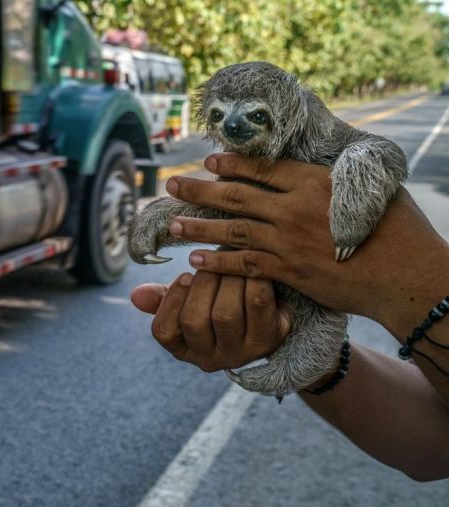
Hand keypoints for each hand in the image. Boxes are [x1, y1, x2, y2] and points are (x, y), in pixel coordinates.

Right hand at [130, 272, 291, 371]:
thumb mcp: (190, 303)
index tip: (184, 275)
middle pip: (194, 321)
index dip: (170, 301)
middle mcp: (211, 359)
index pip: (164, 331)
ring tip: (229, 261)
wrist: (272, 317)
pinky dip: (252, 280)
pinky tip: (250, 266)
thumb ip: (163, 298)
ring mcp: (240, 353)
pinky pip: (257, 304)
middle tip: (209, 261)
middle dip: (200, 285)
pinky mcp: (269, 339)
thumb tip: (136, 295)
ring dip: (225, 279)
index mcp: (185, 349)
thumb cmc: (221, 304)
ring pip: (225, 314)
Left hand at [165, 153, 448, 340]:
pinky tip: (195, 260)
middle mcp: (294, 209)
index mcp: (314, 182)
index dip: (231, 164)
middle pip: (236, 196)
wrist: (406, 275)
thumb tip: (311, 169)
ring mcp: (288, 242)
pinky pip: (243, 265)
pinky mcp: (288, 272)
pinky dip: (218, 262)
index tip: (208, 161)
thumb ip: (334, 178)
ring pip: (232, 230)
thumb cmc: (396, 228)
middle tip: (171, 186)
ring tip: (172, 224)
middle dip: (199, 190)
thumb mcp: (369, 188)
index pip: (262, 168)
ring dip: (198, 226)